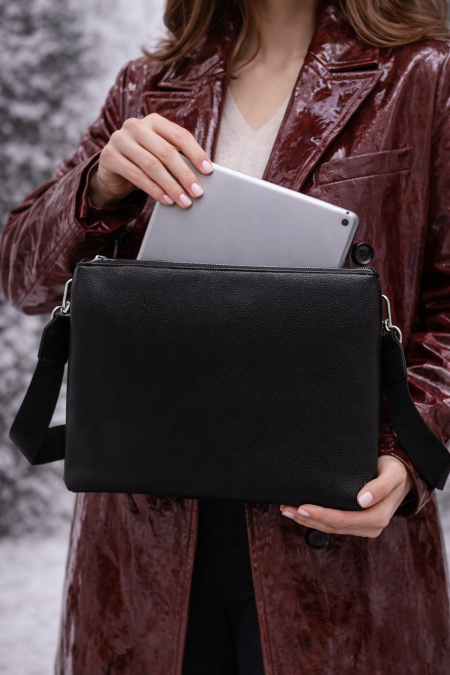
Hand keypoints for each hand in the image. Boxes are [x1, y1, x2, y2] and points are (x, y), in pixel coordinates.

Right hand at [88, 113, 212, 207]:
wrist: (113, 171)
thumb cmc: (143, 162)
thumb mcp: (160, 155)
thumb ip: (177, 158)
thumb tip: (203, 175)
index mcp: (154, 121)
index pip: (180, 135)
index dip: (196, 153)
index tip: (208, 171)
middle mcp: (136, 126)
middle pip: (166, 152)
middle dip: (185, 175)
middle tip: (197, 192)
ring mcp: (120, 139)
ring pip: (151, 165)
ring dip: (171, 186)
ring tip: (183, 201)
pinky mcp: (109, 156)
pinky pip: (136, 176)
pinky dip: (154, 190)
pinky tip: (166, 200)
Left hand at [280, 455, 413, 537]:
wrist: (402, 476)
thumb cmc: (394, 471)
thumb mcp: (391, 474)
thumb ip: (380, 486)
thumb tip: (363, 500)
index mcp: (378, 517)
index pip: (343, 519)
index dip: (321, 515)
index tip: (303, 507)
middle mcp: (370, 526)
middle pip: (333, 526)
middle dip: (308, 518)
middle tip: (286, 508)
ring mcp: (362, 527)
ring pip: (330, 528)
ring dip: (307, 521)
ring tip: (287, 510)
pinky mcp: (356, 523)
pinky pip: (333, 525)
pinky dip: (315, 519)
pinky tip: (301, 512)